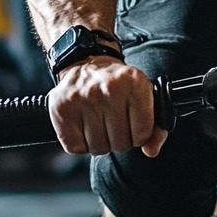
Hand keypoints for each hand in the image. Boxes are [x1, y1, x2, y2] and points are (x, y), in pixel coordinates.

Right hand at [48, 55, 166, 156]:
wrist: (87, 65)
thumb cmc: (120, 87)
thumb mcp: (144, 98)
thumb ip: (155, 127)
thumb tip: (151, 151)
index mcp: (135, 83)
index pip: (143, 133)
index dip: (139, 136)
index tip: (134, 126)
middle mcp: (110, 88)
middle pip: (121, 143)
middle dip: (120, 141)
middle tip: (115, 125)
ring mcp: (83, 97)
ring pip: (99, 147)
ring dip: (101, 143)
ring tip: (100, 125)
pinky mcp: (61, 108)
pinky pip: (76, 148)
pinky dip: (81, 144)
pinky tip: (84, 127)